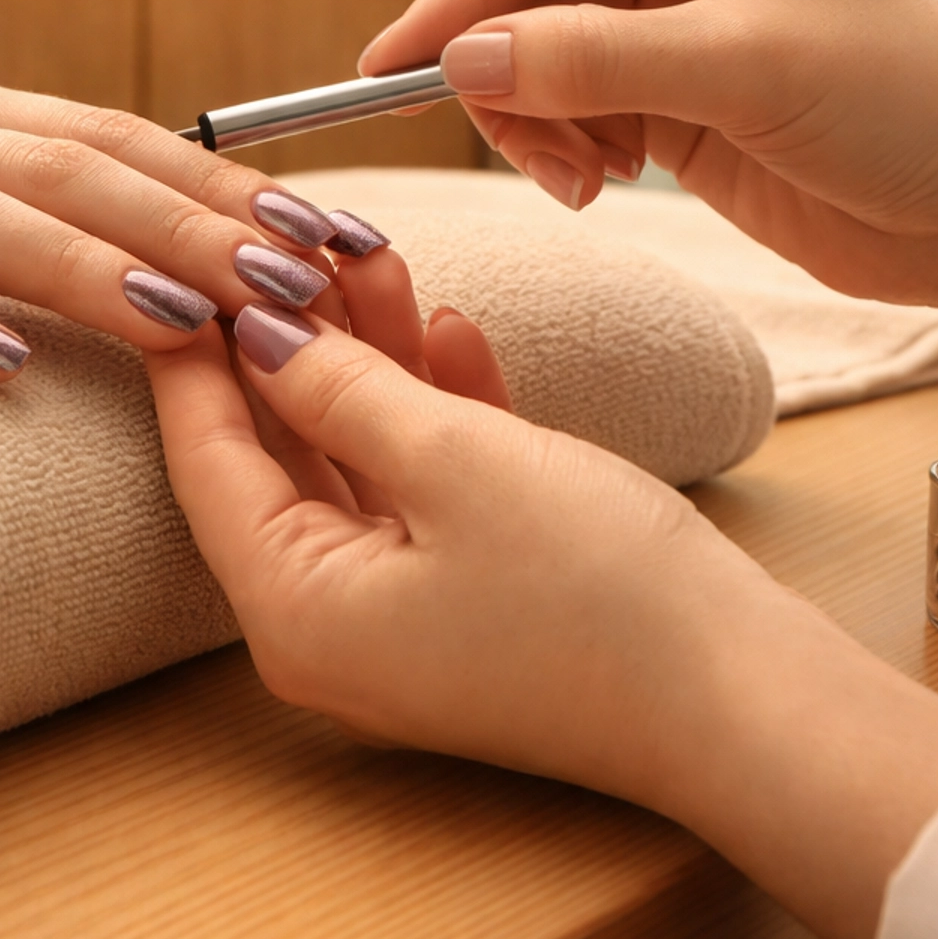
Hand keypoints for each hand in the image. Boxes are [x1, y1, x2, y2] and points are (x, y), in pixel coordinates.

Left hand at [150, 287, 937, 938]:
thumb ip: (341, 387)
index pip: (206, 457)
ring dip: (368, 359)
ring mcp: (402, 618)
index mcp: (293, 610)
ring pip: (356, 459)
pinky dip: (431, 411)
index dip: (194, 347)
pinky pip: (421, 490)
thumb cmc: (596, 593)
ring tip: (374, 254)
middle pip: (279, 454)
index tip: (191, 255)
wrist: (746, 700)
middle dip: (293, 337)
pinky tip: (446, 329)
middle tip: (296, 238)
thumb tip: (255, 330)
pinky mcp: (470, 602)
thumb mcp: (455, 460)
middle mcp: (328, 626)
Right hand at [360, 0, 937, 335]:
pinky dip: (561, 147)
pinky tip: (605, 179)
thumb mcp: (741, 69)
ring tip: (586, 178)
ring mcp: (666, 11)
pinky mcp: (665, 88)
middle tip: (528, 151)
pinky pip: (564, 105)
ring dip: (534, 122)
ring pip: (530, 55)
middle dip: (506, 74)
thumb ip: (592, 60)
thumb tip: (459, 58)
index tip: (389, 66)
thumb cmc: (901, 103)